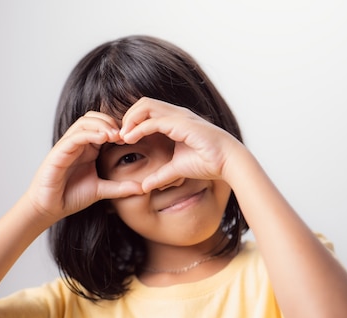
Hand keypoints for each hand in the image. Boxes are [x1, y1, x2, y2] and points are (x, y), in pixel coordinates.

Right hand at [27, 111, 142, 221]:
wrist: (49, 208)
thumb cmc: (71, 197)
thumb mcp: (101, 190)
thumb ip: (120, 187)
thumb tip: (143, 188)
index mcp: (88, 148)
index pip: (103, 126)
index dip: (119, 127)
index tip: (133, 137)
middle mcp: (77, 143)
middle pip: (94, 118)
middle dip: (111, 121)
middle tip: (126, 133)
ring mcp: (67, 146)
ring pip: (84, 123)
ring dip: (101, 125)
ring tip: (116, 135)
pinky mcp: (58, 153)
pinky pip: (74, 137)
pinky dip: (88, 134)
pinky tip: (102, 138)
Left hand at [119, 97, 243, 191]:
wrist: (227, 162)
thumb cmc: (208, 163)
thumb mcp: (177, 170)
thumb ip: (161, 175)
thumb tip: (145, 186)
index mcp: (175, 121)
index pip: (148, 111)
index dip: (132, 121)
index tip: (122, 138)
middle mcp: (176, 114)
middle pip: (143, 103)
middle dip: (127, 116)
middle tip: (118, 134)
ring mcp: (178, 116)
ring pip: (145, 106)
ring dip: (130, 119)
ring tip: (122, 135)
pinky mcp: (180, 123)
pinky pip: (153, 121)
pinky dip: (138, 128)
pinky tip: (130, 138)